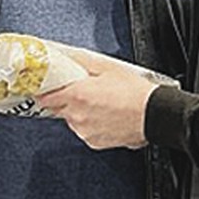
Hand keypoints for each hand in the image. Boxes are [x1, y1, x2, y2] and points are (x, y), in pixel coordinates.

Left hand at [36, 49, 160, 149]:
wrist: (154, 115)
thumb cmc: (135, 92)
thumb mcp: (108, 67)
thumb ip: (83, 62)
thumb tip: (69, 56)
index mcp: (77, 95)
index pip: (46, 97)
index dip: (45, 93)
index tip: (44, 89)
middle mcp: (77, 116)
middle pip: (59, 108)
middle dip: (65, 100)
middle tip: (81, 93)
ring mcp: (85, 131)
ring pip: (73, 121)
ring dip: (80, 113)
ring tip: (101, 104)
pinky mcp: (95, 142)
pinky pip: (86, 131)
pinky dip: (91, 125)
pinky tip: (106, 116)